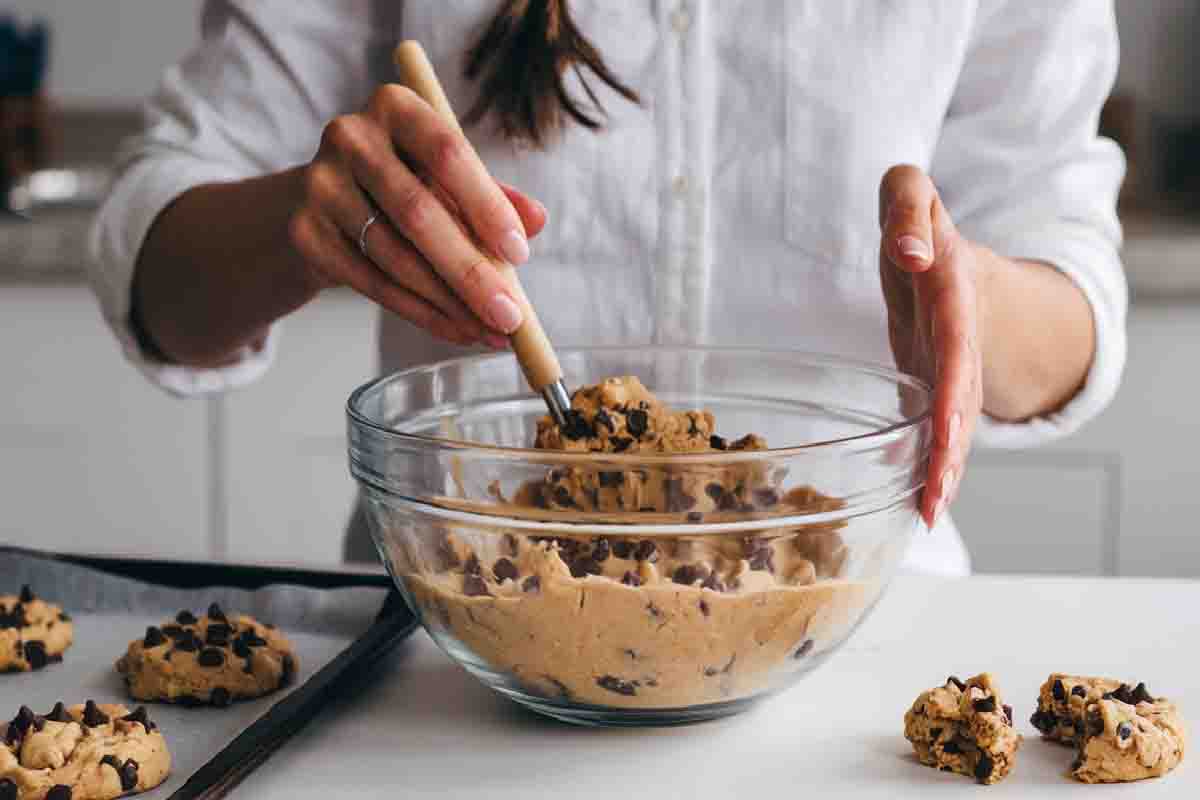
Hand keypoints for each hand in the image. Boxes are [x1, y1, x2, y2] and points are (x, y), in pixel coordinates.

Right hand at [288, 85, 546, 347]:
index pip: (447, 152)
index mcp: (396, 106)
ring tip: (491, 330)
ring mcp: (320, 184)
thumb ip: (493, 195)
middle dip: (471, 271)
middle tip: (511, 314)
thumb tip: (537, 220)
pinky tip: (457, 330)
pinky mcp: (306, 233)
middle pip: (418, 212)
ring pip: (394, 255)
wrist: (326, 201)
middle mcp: (350, 136)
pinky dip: (421, 313)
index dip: (486, 205)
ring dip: (449, 302)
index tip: (520, 252)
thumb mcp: (449, 178)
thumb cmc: (406, 181)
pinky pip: (372, 283)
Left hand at [878, 165, 983, 528]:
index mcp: (951, 292)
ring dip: (945, 470)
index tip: (948, 425)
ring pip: (955, 423)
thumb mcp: (911, 193)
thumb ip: (908, 209)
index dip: (952, 383)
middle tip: (939, 494)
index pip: (955, 340)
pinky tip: (922, 509)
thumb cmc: (919, 224)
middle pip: (961, 396)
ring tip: (930, 515)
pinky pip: (938, 431)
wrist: (947, 254)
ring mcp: (951, 367)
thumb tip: (912, 253)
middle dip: (954, 448)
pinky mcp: (935, 387)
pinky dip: (933, 468)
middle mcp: (958, 337)